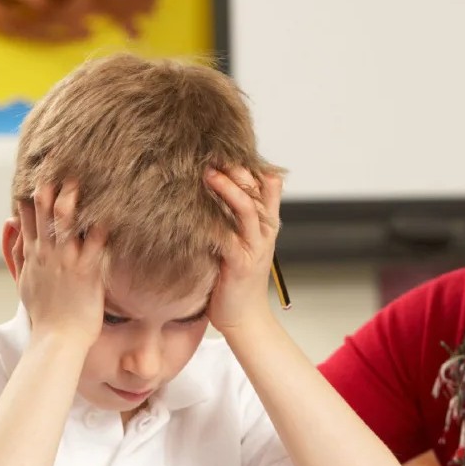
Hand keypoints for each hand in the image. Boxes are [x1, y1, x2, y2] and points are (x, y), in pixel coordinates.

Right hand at [16, 182, 108, 344]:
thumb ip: (16, 251)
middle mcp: (47, 253)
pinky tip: (111, 210)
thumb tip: (9, 223)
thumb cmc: (45, 314)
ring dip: (72, 199)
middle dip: (51, 188)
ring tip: (79, 180)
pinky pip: (96, 243)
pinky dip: (102, 226)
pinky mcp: (86, 272)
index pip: (27, 216)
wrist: (57, 340)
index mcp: (33, 255)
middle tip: (60, 165)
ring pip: (66, 222)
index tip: (40, 172)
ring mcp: (66, 261)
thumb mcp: (23, 281)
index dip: (33, 193)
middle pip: (44, 211)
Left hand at [203, 166, 281, 333]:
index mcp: (265, 223)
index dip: (250, 164)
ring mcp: (254, 247)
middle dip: (238, 169)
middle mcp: (264, 232)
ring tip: (209, 173)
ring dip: (229, 189)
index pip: (267, 183)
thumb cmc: (235, 280)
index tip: (226, 146)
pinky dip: (215, 225)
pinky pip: (229, 238)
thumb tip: (211, 187)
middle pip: (258, 190)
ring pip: (247, 209)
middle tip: (213, 152)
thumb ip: (232, 217)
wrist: (244, 318)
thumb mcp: (239, 241)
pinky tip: (197, 213)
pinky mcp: (240, 264)